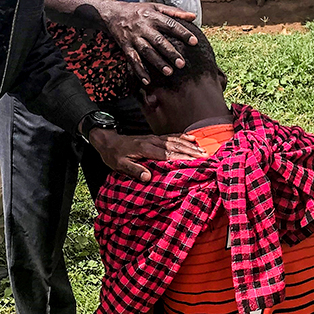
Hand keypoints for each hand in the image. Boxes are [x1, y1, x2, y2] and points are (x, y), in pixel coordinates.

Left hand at [88, 129, 203, 181]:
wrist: (108, 141)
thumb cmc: (114, 155)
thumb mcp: (120, 165)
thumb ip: (134, 170)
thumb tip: (148, 177)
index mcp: (145, 149)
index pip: (168, 154)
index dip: (182, 158)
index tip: (195, 162)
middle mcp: (152, 141)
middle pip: (175, 146)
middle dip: (191, 152)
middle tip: (205, 158)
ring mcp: (154, 138)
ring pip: (175, 140)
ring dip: (190, 145)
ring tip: (203, 151)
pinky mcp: (153, 137)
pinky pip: (171, 136)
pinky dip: (182, 137)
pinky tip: (191, 139)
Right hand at [98, 1, 197, 84]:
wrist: (113, 14)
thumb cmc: (139, 11)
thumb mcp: (156, 6)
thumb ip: (174, 12)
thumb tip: (193, 16)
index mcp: (153, 16)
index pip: (170, 24)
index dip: (182, 32)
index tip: (194, 41)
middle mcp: (143, 27)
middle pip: (158, 41)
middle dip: (170, 52)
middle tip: (182, 64)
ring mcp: (134, 38)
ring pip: (146, 51)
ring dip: (157, 63)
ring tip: (169, 72)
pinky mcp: (125, 46)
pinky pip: (132, 60)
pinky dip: (139, 71)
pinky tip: (147, 80)